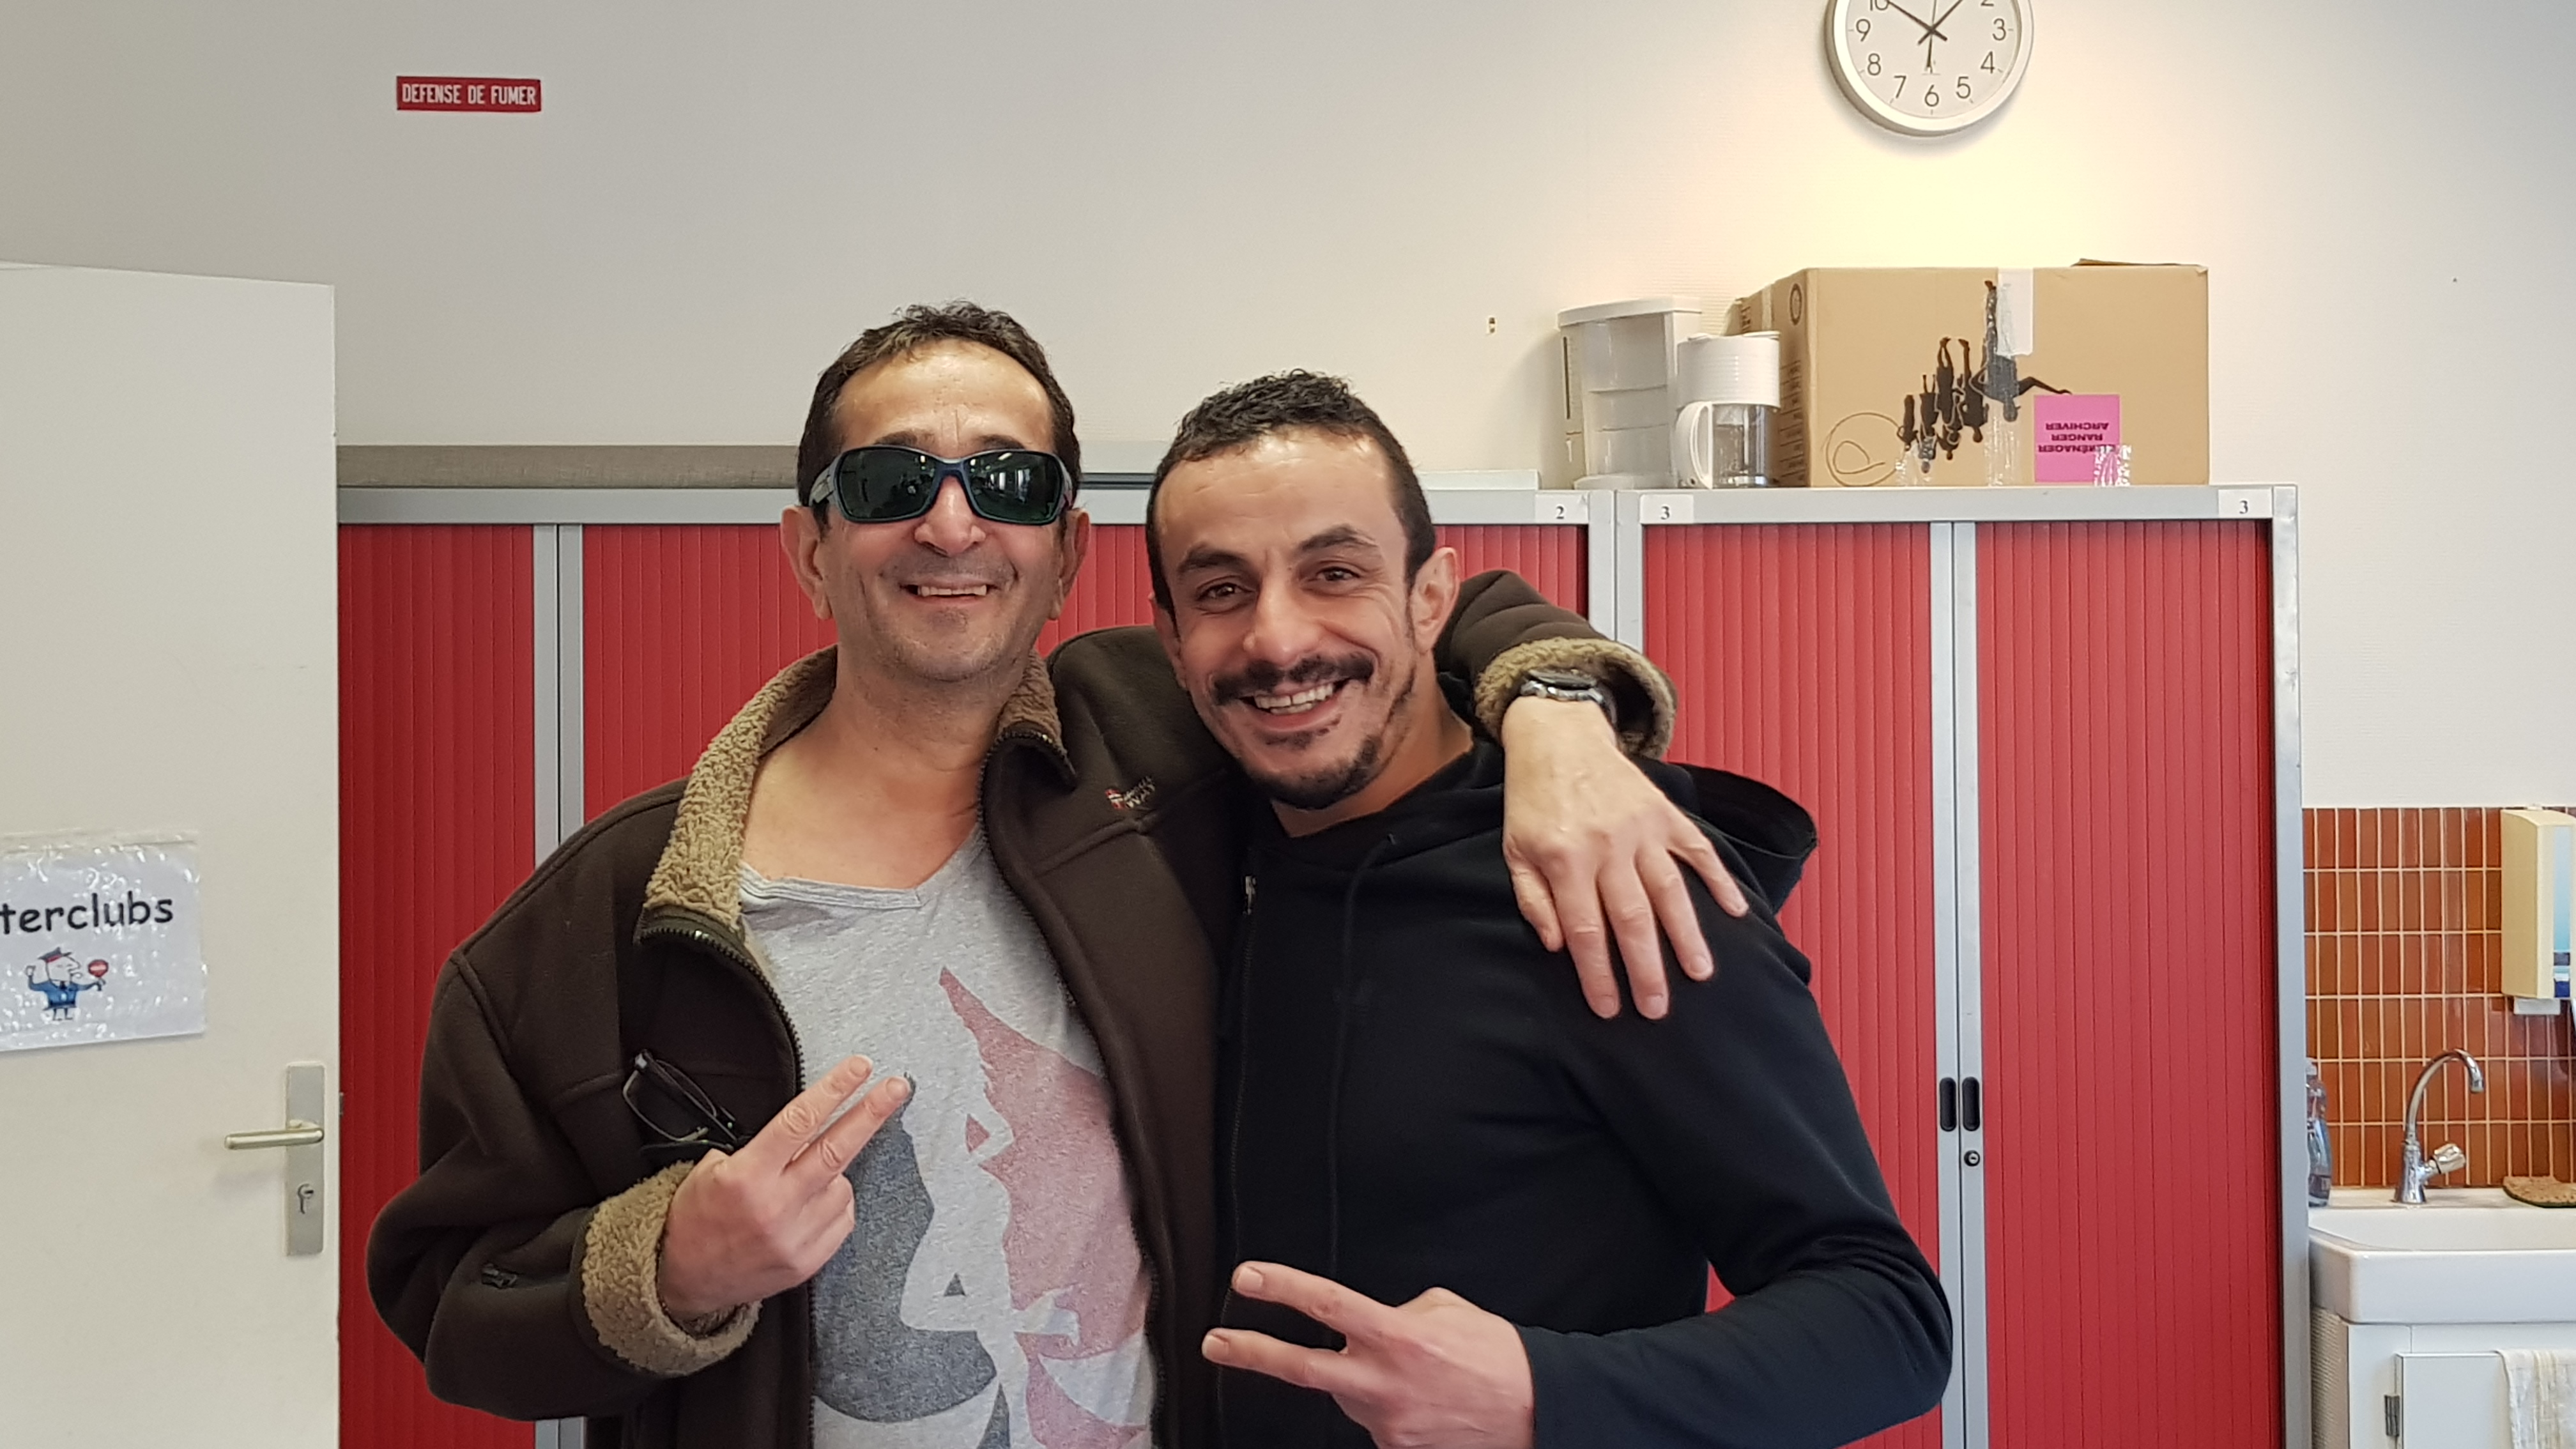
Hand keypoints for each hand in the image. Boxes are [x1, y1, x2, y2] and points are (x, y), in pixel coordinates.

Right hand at [656, 1055, 909, 1319]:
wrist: (684, 1281)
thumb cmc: (695, 1220)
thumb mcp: (708, 1171)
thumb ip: (756, 1149)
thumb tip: (802, 1130)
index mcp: (747, 1176)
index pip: (800, 1122)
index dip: (833, 1090)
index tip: (859, 1068)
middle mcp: (775, 1206)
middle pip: (836, 1150)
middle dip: (871, 1113)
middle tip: (897, 1088)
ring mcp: (795, 1237)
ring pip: (842, 1186)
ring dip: (832, 1175)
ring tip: (800, 1184)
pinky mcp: (807, 1261)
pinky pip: (841, 1219)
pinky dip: (833, 1205)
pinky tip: (808, 1208)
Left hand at [1204, 1262, 1532, 1448]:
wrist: (1537, 1409)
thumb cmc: (1495, 1356)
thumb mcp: (1446, 1310)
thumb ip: (1396, 1313)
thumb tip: (1369, 1323)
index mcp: (1398, 1336)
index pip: (1326, 1306)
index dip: (1282, 1289)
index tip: (1247, 1278)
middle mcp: (1386, 1382)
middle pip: (1301, 1368)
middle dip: (1251, 1353)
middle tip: (1216, 1342)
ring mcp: (1388, 1423)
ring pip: (1348, 1395)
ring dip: (1362, 1381)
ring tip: (1411, 1377)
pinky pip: (1375, 1421)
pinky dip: (1387, 1408)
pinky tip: (1420, 1402)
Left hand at [1499, 696, 1746, 1019]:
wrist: (1558, 735)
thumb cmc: (1532, 800)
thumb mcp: (1514, 850)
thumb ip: (1533, 900)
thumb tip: (1559, 946)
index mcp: (1564, 859)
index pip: (1585, 931)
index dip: (1598, 975)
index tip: (1610, 1009)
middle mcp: (1607, 846)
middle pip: (1632, 919)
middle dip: (1647, 970)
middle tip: (1658, 1009)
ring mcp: (1641, 828)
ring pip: (1670, 891)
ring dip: (1687, 936)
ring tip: (1701, 974)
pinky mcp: (1664, 812)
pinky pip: (1697, 849)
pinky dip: (1718, 879)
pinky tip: (1736, 911)